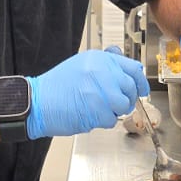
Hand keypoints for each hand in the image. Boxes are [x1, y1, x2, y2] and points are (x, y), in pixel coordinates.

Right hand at [27, 49, 148, 139]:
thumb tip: (127, 67)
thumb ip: (105, 66)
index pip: (133, 68)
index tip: (142, 90)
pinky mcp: (96, 109)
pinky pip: (111, 119)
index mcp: (99, 59)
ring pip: (124, 105)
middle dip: (125, 99)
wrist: (38, 102)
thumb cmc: (58, 86)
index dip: (140, 82)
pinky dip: (102, 121)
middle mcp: (101, 72)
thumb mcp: (82, 65)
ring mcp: (99, 91)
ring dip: (114, 111)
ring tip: (97, 108)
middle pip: (130, 88)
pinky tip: (89, 114)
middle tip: (113, 103)